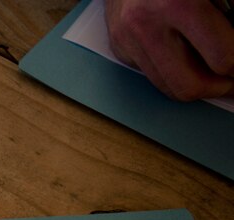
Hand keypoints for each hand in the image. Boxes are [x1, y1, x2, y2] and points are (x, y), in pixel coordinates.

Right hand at [105, 0, 233, 99]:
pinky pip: (150, 73)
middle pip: (189, 85)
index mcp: (179, 4)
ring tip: (212, 72)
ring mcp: (128, 40)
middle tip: (232, 79)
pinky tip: (183, 54)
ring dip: (195, 84)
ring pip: (167, 86)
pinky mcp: (119, 47)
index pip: (222, 58)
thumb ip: (229, 14)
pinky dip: (171, 69)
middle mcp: (147, 26)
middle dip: (218, 88)